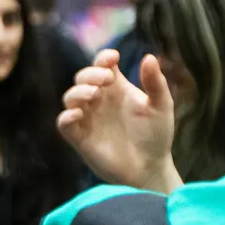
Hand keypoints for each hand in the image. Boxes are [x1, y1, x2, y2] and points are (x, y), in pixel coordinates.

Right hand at [58, 50, 181, 194]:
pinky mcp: (80, 138)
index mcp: (116, 88)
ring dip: (78, 92)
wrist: (150, 168)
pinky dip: (66, 117)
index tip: (113, 58)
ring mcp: (88, 118)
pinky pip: (64, 123)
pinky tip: (78, 114)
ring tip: (94, 94)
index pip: (103, 65)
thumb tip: (149, 56)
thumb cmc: (156, 135)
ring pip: (70, 97)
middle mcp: (99, 100)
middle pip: (83, 77)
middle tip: (106, 79)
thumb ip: (155, 82)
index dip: (103, 58)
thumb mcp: (160, 106)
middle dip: (90, 73)